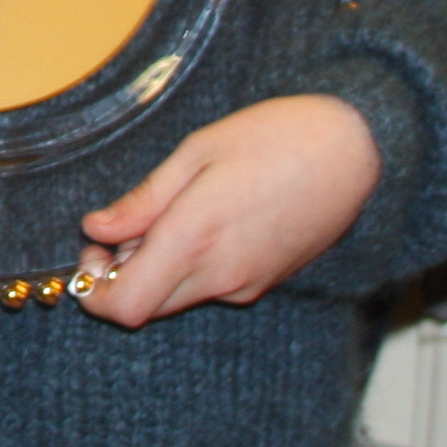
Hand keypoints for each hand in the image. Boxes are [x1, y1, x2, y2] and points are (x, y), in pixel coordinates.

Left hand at [74, 94, 379, 327]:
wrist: (354, 150)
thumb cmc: (275, 138)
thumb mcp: (195, 153)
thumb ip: (143, 201)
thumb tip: (96, 229)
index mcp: (194, 239)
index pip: (125, 307)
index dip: (95, 291)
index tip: (92, 253)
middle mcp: (221, 274)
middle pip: (147, 308)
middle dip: (120, 279)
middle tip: (119, 233)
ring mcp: (247, 284)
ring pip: (178, 299)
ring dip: (156, 272)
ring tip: (166, 217)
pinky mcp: (266, 282)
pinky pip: (210, 288)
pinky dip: (189, 269)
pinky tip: (202, 224)